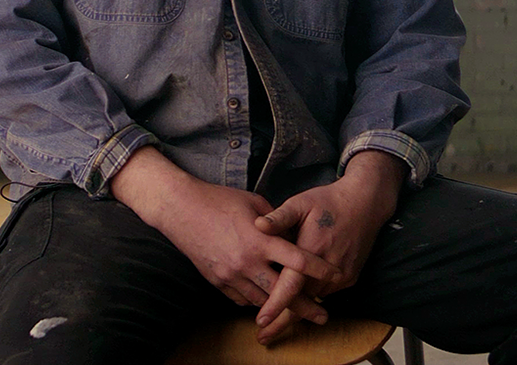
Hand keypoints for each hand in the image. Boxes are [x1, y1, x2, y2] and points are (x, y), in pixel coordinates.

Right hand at [110, 148, 337, 324]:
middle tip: (323, 315)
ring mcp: (231, 275)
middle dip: (305, 306)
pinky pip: (242, 300)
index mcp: (260, 239)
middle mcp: (247, 262)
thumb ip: (275, 220)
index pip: (297, 260)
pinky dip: (256, 301)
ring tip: (297, 313)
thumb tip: (290, 231)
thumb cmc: (219, 200)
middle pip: (283, 292)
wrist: (181, 210)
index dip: (319, 269)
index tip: (335, 275)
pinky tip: (265, 300)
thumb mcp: (253, 202)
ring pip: (262, 301)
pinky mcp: (217, 282)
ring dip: (280, 307)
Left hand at [252, 151, 405, 343]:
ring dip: (298, 308)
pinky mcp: (350, 277)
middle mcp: (328, 268)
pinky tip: (301, 296)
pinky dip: (313, 295)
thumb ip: (279, 217)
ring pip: (314, 298)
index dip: (275, 305)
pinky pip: (327, 292)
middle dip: (282, 321)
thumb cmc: (329, 201)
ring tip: (276, 320)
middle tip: (263, 336)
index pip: (291, 285)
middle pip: (302, 301)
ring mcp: (342, 275)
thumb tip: (257, 225)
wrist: (365, 202)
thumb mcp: (301, 202)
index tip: (260, 321)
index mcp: (311, 249)